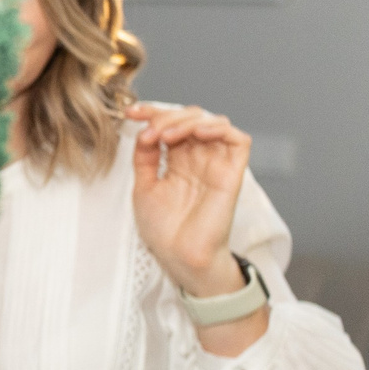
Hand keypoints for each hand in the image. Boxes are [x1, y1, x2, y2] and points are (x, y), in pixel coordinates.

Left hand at [127, 104, 251, 295]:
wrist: (180, 257)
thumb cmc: (165, 230)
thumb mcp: (144, 187)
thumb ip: (144, 158)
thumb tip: (144, 131)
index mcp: (177, 160)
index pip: (170, 124)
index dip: (152, 112)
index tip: (130, 112)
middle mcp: (198, 158)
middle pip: (190, 118)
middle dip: (166, 116)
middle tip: (148, 132)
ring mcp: (216, 164)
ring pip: (213, 122)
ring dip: (188, 121)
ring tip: (165, 137)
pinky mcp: (232, 173)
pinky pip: (238, 140)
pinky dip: (218, 128)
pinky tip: (196, 134)